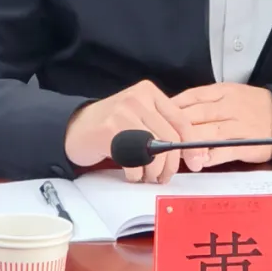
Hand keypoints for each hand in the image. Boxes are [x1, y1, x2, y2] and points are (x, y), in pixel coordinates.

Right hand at [64, 80, 208, 182]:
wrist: (73, 128)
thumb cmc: (111, 127)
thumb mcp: (139, 117)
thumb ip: (162, 127)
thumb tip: (193, 152)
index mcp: (150, 93)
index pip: (181, 120)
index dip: (192, 145)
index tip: (197, 162)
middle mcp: (138, 99)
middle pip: (169, 139)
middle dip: (171, 166)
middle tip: (164, 177)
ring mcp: (123, 112)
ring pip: (153, 152)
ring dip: (153, 173)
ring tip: (147, 177)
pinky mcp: (109, 129)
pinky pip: (134, 161)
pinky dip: (135, 175)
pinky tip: (131, 174)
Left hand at [171, 83, 271, 167]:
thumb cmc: (253, 106)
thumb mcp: (230, 93)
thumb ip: (205, 101)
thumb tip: (176, 110)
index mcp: (223, 92)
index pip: (191, 97)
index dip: (172, 108)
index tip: (159, 117)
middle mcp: (229, 107)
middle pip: (195, 116)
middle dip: (176, 128)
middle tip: (162, 138)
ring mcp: (238, 126)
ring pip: (207, 133)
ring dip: (189, 144)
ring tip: (176, 153)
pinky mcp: (246, 144)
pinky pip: (224, 151)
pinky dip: (210, 157)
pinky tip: (198, 161)